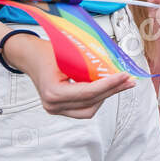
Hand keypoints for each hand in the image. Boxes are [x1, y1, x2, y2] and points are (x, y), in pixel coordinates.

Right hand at [8, 35, 133, 117]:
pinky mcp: (60, 108)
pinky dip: (97, 98)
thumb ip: (89, 64)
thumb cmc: (47, 51)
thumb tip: (114, 68)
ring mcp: (56, 109)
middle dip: (113, 90)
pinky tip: (106, 87)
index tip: (125, 76)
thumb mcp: (69, 53)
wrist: (30, 55)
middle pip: (92, 102)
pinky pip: (84, 108)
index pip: (89, 92)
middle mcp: (53, 105)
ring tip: (119, 83)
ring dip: (106, 96)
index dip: (110, 84)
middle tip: (129, 80)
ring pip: (90, 109)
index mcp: (53, 92)